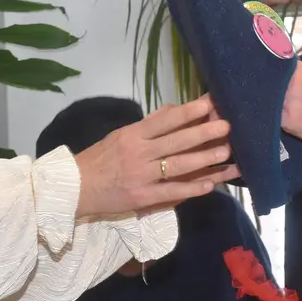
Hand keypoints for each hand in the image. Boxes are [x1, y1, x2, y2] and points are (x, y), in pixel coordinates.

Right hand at [74, 96, 239, 216]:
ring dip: (204, 158)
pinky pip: (171, 191)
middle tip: (226, 125)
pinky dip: (191, 188)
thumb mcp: (120, 135)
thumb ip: (148, 125)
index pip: (164, 120)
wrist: (75, 188)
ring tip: (226, 152)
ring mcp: (142, 176)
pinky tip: (210, 184)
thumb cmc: (99, 159)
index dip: (187, 111)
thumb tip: (174, 109)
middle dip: (203, 132)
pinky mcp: (143, 197)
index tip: (208, 103)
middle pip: (176, 141)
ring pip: (178, 165)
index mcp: (132, 135)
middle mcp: (138, 153)